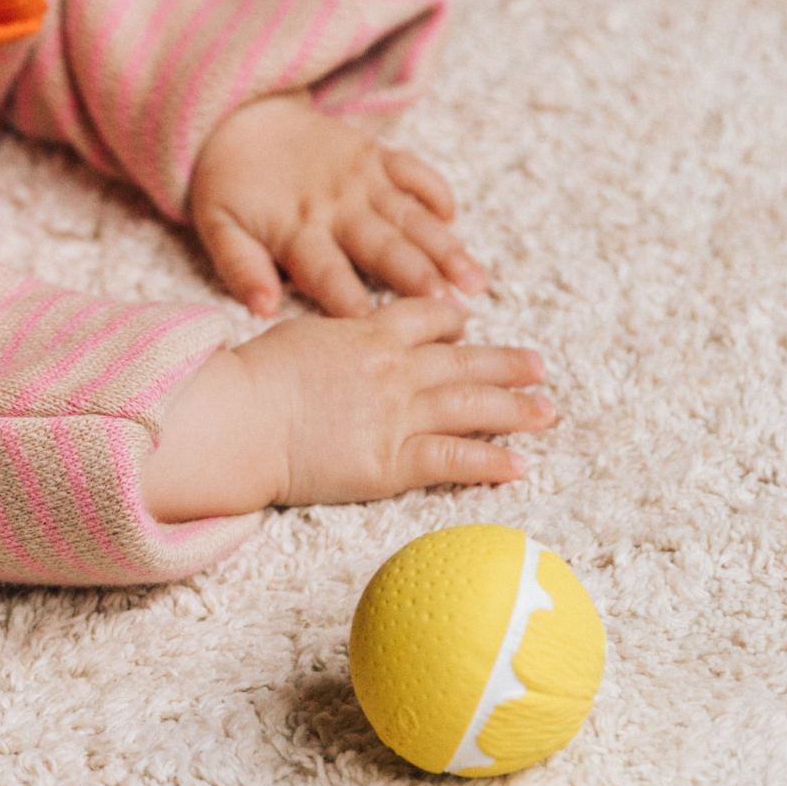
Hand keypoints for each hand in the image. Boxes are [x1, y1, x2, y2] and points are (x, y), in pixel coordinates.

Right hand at [141, 298, 555, 519]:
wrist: (240, 420)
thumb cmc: (250, 381)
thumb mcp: (296, 338)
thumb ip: (332, 338)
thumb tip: (339, 340)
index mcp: (367, 335)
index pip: (423, 319)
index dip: (450, 320)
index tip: (466, 323)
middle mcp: (393, 370)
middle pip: (463, 362)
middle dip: (506, 365)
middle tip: (539, 367)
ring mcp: (396, 415)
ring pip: (471, 408)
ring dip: (515, 409)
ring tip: (547, 412)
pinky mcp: (391, 462)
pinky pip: (452, 460)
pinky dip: (489, 462)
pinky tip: (519, 465)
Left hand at [188, 90, 487, 317]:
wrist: (238, 114)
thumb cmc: (228, 184)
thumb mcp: (217, 227)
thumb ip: (240, 267)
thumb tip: (262, 308)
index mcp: (294, 230)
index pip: (327, 274)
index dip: (351, 303)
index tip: (377, 333)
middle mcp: (335, 206)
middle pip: (383, 247)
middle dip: (419, 278)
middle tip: (452, 311)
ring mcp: (360, 178)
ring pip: (410, 216)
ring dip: (445, 247)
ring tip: (475, 280)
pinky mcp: (375, 154)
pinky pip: (413, 169)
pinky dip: (436, 189)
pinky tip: (455, 218)